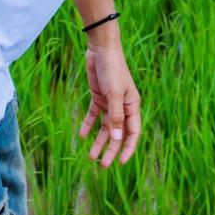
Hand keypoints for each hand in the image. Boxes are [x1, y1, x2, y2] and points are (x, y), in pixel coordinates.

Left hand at [78, 42, 140, 166]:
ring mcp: (110, 102)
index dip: (127, 148)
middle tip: (102, 165)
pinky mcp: (98, 97)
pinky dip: (88, 125)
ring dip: (99, 141)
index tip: (121, 163)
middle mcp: (122, 107)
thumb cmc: (112, 69)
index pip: (132, 133)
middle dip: (111, 149)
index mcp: (132, 106)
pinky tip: (81, 135)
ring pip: (105, 127)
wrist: (101, 49)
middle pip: (117, 133)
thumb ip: (115, 117)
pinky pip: (94, 115)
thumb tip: (117, 139)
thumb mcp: (113, 94)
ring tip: (91, 156)